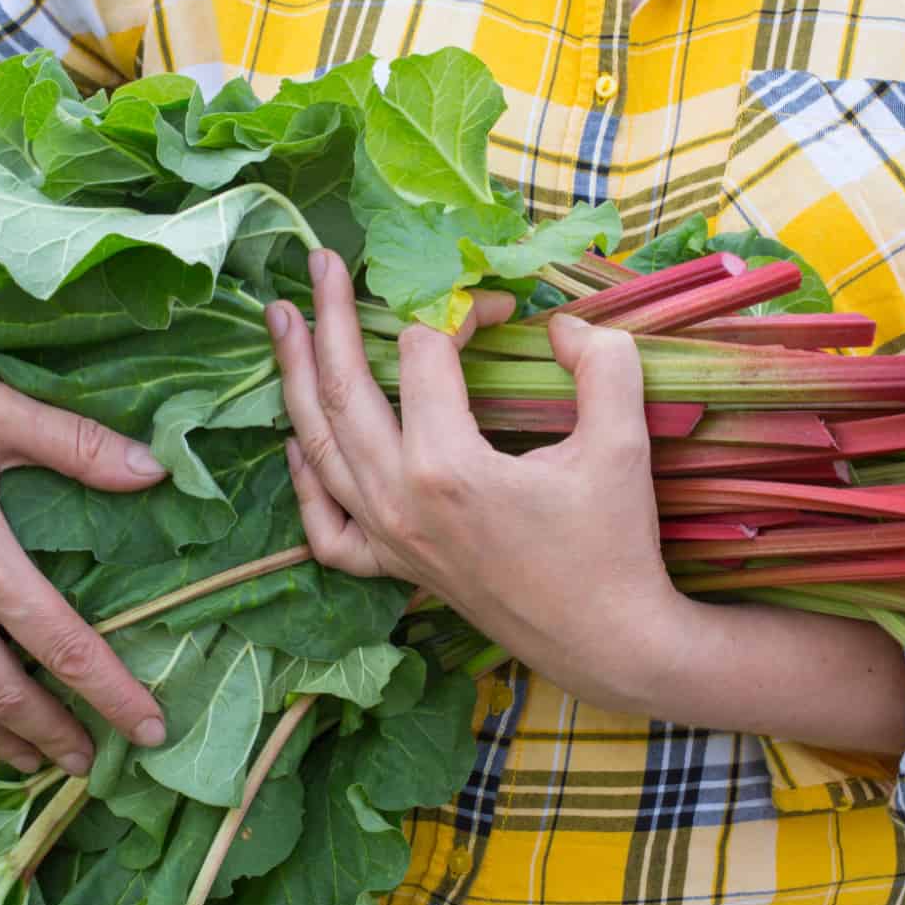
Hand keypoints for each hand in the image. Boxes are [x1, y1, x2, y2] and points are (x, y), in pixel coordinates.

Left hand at [265, 249, 697, 713]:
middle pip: (346, 389)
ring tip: (282, 320)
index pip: (428, 354)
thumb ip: (601, 364)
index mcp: (446, 466)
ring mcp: (388, 538)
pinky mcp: (395, 568)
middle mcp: (399, 500)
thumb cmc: (616, 545)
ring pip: (319, 446)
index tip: (499, 303)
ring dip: (296, 377)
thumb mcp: (622, 442)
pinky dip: (303, 480)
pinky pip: (326, 526)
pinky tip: (295, 442)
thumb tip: (565, 323)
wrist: (609, 642)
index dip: (459, 309)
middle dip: (330, 317)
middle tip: (319, 262)